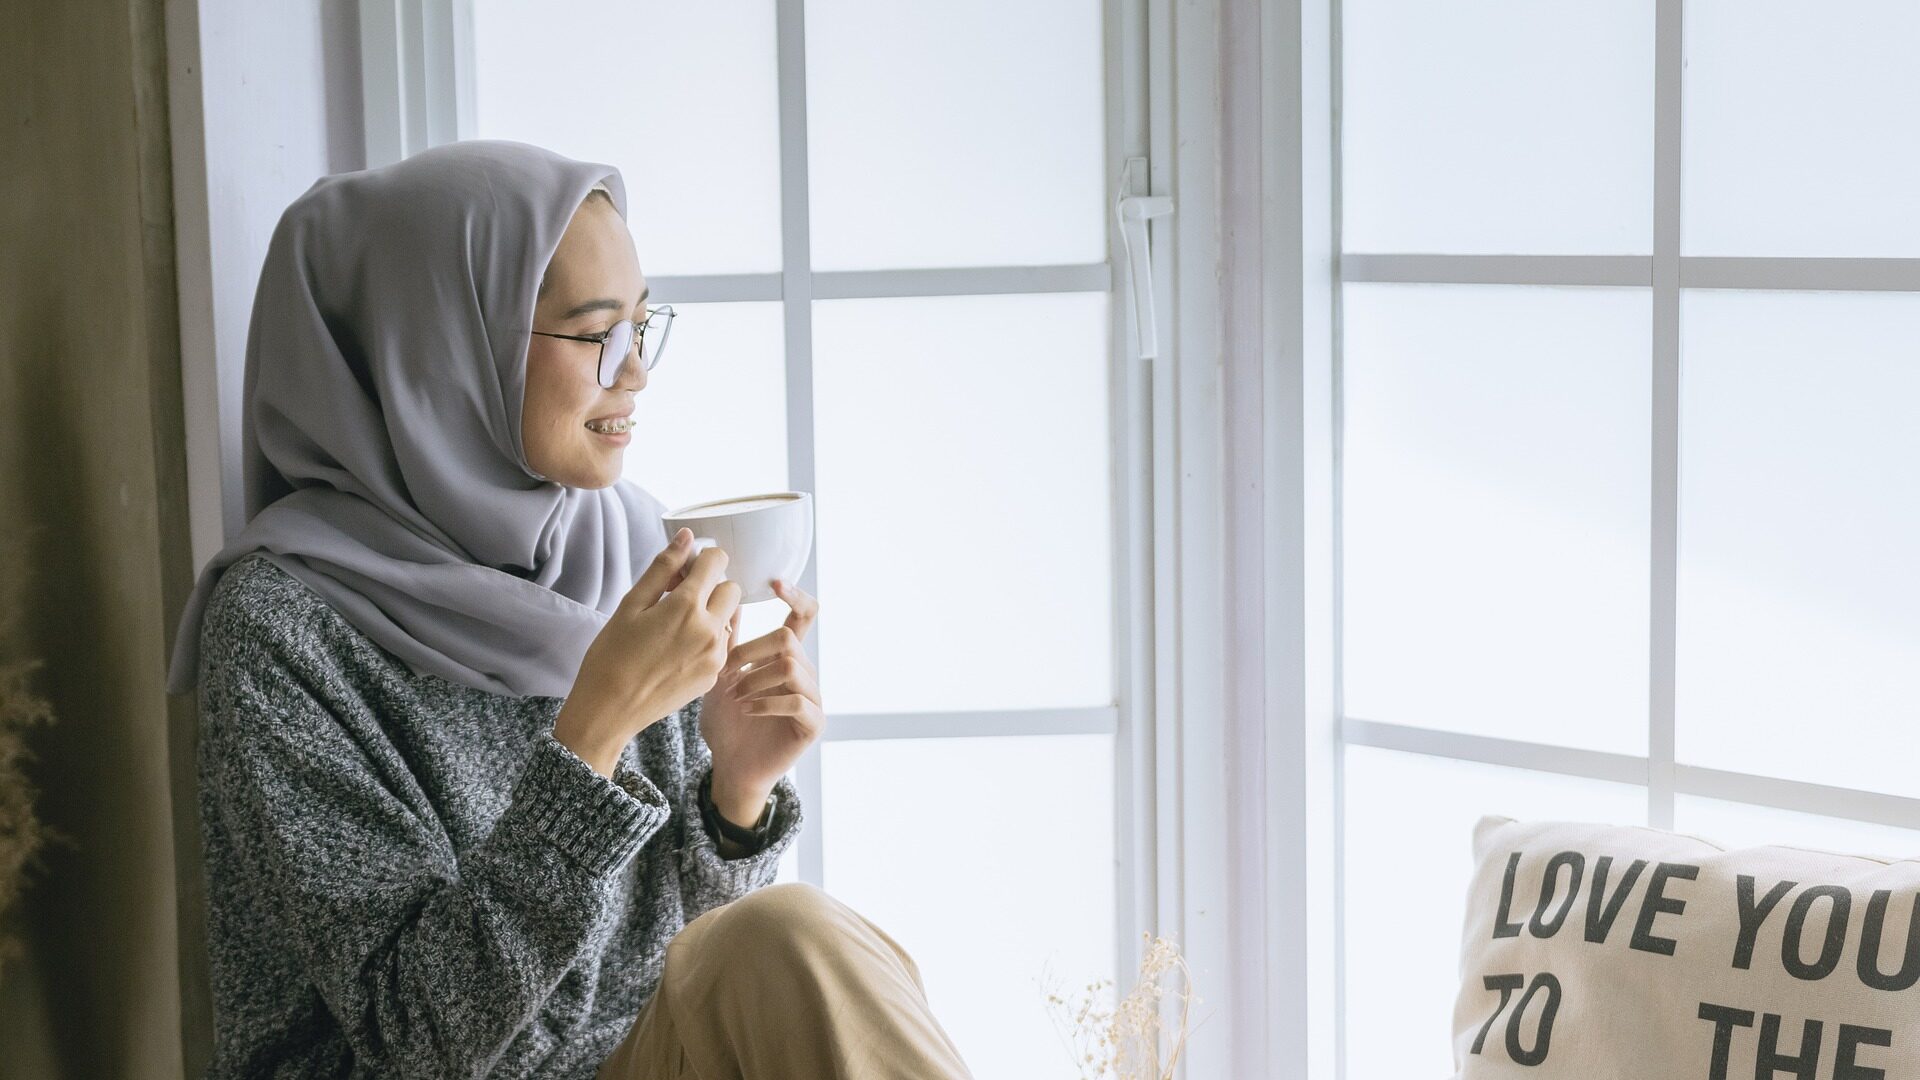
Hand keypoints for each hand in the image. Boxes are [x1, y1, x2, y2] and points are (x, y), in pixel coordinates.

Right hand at [554, 528, 741, 776]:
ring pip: (730, 618)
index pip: (717, 561)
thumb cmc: (611, 655)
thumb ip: (663, 568)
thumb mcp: (631, 605)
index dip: (701, 559)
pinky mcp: (715, 676)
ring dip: (712, 614)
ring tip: (676, 628)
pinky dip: (708, 640)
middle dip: (712, 586)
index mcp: (687, 606)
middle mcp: (710, 630)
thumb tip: (686, 537)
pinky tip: (678, 651)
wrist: (609, 711)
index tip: (684, 570)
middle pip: (731, 589)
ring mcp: (716, 656)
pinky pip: (723, 645)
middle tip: (679, 598)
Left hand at [699, 577, 822, 824]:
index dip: (795, 595)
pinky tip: (747, 710)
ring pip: (792, 666)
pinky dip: (768, 702)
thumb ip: (728, 641)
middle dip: (752, 650)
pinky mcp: (812, 724)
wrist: (729, 767)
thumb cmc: (725, 722)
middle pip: (789, 639)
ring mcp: (812, 698)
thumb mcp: (719, 675)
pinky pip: (798, 701)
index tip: (775, 582)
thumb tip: (726, 597)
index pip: (803, 616)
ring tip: (735, 695)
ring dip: (756, 678)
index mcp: (786, 657)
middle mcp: (804, 673)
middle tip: (726, 670)